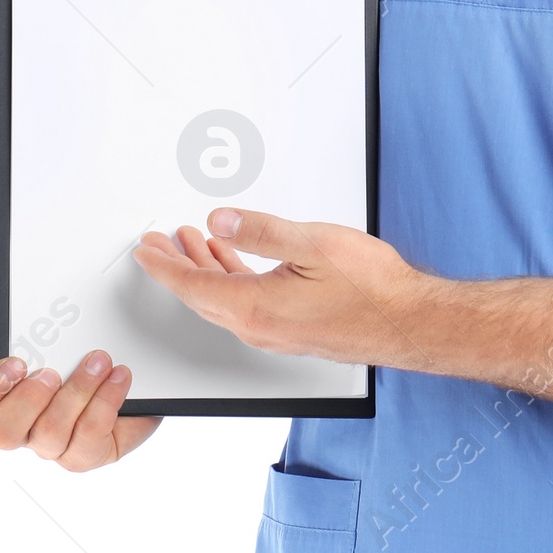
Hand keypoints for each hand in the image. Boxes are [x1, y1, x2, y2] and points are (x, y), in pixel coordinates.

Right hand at [0, 325, 160, 470]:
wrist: (127, 359)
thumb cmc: (64, 347)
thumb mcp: (21, 329)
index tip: (14, 362)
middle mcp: (19, 426)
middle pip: (0, 433)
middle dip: (26, 401)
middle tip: (51, 372)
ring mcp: (50, 445)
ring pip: (49, 434)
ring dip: (77, 392)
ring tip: (99, 361)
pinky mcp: (84, 454)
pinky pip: (88, 440)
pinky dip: (105, 402)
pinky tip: (118, 376)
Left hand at [131, 209, 433, 369]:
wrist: (407, 321)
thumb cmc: (371, 288)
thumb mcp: (313, 244)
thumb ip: (261, 231)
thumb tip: (221, 220)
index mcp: (255, 308)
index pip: (193, 286)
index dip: (164, 266)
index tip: (145, 250)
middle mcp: (259, 327)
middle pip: (201, 297)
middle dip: (176, 267)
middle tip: (157, 245)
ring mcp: (275, 332)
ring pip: (223, 301)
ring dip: (205, 270)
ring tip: (193, 242)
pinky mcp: (291, 330)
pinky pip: (244, 305)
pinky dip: (229, 280)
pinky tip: (235, 262)